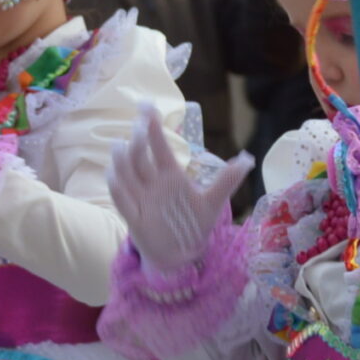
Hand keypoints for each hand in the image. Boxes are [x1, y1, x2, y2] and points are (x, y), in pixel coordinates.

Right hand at [107, 115, 249, 271]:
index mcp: (171, 175)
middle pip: (142, 157)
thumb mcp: (213, 202)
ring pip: (128, 175)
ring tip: (120, 145)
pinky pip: (122, 201)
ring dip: (123, 160)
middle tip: (139, 124)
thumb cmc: (193, 223)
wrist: (182, 254)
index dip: (153, 127)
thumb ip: (228, 180)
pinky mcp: (135, 218)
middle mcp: (153, 183)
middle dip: (139, 141)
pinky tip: (112, 174)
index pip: (160, 147)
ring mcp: (141, 199)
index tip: (147, 106)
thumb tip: (248, 159)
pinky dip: (117, 188)